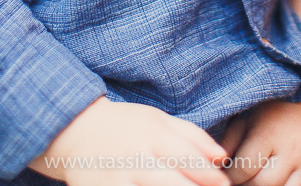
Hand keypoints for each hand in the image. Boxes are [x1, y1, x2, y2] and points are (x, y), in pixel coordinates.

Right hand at [30, 96, 229, 185]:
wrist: (75, 132)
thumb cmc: (126, 126)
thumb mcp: (159, 121)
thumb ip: (193, 137)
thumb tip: (223, 158)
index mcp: (151, 135)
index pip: (187, 158)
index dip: (210, 176)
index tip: (225, 185)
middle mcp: (135, 159)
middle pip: (171, 184)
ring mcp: (116, 182)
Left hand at [220, 99, 300, 185]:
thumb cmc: (274, 109)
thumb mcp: (249, 116)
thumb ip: (231, 139)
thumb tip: (216, 162)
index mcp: (270, 134)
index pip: (244, 168)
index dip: (230, 175)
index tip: (224, 174)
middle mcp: (292, 150)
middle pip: (264, 184)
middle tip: (240, 179)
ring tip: (256, 181)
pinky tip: (277, 183)